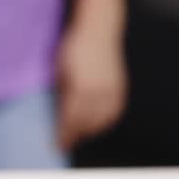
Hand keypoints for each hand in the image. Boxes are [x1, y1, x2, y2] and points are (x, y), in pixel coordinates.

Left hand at [57, 28, 127, 150]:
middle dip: (75, 136)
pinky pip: (113, 113)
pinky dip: (104, 122)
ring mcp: (112, 91)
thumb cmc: (74, 51)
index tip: (57, 146)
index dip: (64, 135)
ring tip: (79, 135)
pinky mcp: (120, 89)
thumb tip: (60, 118)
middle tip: (66, 144)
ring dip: (89, 131)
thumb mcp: (61, 74)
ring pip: (101, 121)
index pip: (71, 120)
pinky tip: (95, 125)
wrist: (98, 32)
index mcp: (81, 89)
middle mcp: (99, 92)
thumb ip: (63, 96)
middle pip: (86, 124)